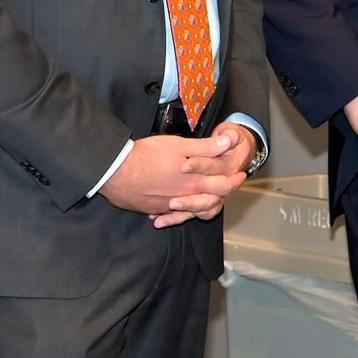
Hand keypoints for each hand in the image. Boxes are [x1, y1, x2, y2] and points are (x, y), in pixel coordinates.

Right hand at [97, 131, 243, 227]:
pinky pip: (173, 216)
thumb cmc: (147, 155)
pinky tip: (177, 210)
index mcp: (194, 181)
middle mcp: (185, 198)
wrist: (116, 173)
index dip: (234, 179)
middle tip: (231, 185)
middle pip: (212, 200)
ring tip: (211, 199)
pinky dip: (179, 215)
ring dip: (205, 205)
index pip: (223, 184)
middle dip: (225, 192)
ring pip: (194, 211)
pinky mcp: (155, 209)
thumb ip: (205, 147)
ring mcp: (169, 206)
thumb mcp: (178, 145)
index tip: (241, 175)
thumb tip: (229, 141)